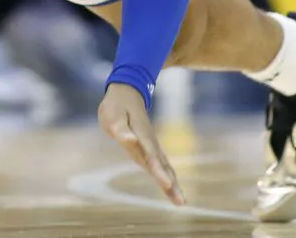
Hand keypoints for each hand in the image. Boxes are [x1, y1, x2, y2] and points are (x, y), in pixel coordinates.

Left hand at [99, 83, 184, 205]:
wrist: (127, 92)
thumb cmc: (117, 105)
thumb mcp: (113, 115)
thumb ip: (121, 129)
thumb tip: (129, 139)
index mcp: (141, 136)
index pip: (150, 156)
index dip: (158, 171)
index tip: (167, 184)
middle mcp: (149, 143)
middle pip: (162, 166)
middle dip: (171, 184)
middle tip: (181, 202)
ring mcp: (152, 145)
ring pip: (164, 166)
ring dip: (173, 183)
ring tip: (181, 202)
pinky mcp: (151, 148)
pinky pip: (162, 164)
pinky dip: (168, 176)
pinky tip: (173, 188)